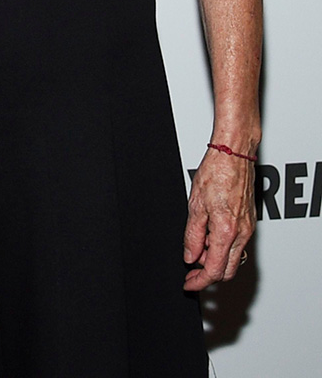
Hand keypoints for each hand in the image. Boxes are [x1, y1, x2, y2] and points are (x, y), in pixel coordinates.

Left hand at [182, 146, 255, 289]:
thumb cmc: (216, 172)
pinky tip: (209, 238)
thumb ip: (193, 234)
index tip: (189, 284)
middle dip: (208, 274)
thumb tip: (189, 256)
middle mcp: (242, 233)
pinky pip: (237, 244)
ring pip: (233, 258)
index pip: (214, 270)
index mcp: (226, 231)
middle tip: (190, 271)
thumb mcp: (195, 204)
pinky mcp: (249, 221)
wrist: (234, 154)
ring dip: (215, 260)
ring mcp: (248, 228)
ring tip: (196, 250)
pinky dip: (222, 248)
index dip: (199, 281)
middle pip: (227, 270)